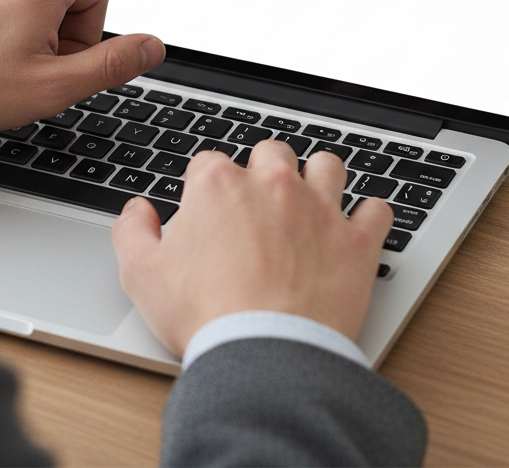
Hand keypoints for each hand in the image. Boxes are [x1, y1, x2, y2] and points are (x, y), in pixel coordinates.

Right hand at [111, 142, 393, 355]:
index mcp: (219, 185)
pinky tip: (358, 228)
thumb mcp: (141, 275)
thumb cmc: (205, 316)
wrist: (264, 357)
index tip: (208, 211)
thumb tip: (137, 210)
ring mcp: (319, 209)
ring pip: (327, 165)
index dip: (206, 186)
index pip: (209, 162)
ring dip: (319, 177)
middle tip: (258, 204)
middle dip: (263, 171)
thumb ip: (131, 231)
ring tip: (311, 200)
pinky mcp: (356, 241)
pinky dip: (369, 217)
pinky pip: (377, 210)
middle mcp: (272, 184)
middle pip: (270, 151)